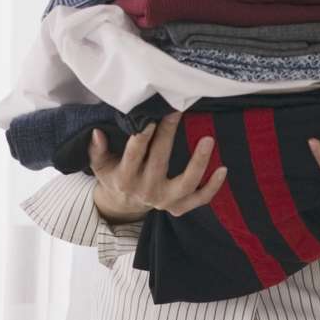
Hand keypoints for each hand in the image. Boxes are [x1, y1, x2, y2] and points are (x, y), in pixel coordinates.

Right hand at [89, 112, 227, 223]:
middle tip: (176, 112)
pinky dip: (213, 187)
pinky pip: (200, 199)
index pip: (134, 154)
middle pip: (159, 161)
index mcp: (125, 179)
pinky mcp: (179, 207)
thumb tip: (97, 133)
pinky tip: (223, 168)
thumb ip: (96, 149)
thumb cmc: (115, 175)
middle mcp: (146, 191)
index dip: (142, 135)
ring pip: (186, 183)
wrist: (125, 206)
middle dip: (168, 135)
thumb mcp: (100, 165)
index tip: (150, 116)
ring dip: (199, 162)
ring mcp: (165, 201)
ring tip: (208, 139)